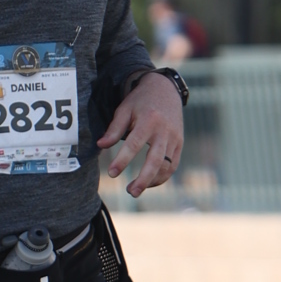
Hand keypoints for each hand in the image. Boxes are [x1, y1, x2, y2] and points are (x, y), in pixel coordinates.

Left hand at [98, 72, 183, 197]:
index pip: (134, 144)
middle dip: (143, 179)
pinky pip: (173, 165)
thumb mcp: (124, 109)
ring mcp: (174, 138)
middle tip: (130, 192)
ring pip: (167, 166)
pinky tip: (148, 182)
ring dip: (152, 181)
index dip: (123, 160)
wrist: (166, 89)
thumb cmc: (141, 101)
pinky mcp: (179, 143)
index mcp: (148, 120)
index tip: (112, 173)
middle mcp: (164, 131)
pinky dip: (162, 177)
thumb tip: (101, 146)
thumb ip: (114, 129)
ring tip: (135, 190)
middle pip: (156, 160)